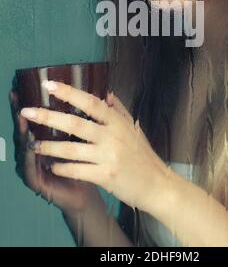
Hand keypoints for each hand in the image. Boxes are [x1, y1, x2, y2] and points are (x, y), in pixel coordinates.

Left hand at [20, 80, 169, 213]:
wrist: (158, 184)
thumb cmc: (144, 156)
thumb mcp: (134, 128)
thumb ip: (119, 110)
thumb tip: (107, 94)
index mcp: (118, 122)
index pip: (90, 102)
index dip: (68, 92)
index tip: (48, 85)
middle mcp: (113, 137)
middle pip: (75, 124)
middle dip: (49, 116)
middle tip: (28, 111)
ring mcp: (109, 157)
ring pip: (72, 149)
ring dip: (50, 146)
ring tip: (34, 144)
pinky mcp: (106, 176)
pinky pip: (77, 171)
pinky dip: (62, 168)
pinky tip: (52, 166)